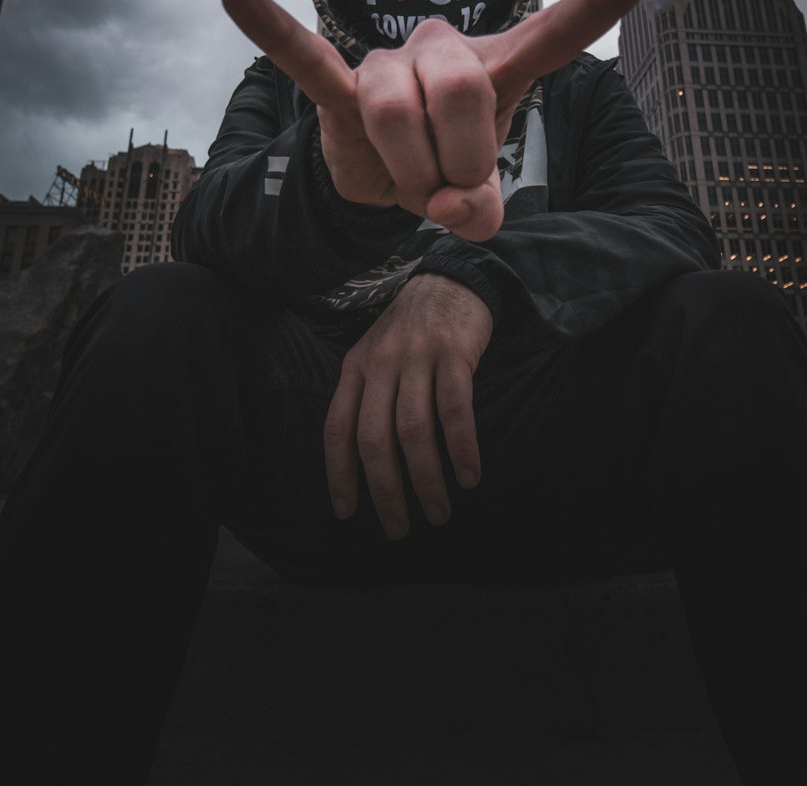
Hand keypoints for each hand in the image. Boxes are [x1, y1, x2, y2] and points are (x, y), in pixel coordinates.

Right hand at [222, 0, 665, 240]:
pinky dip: (276, 35)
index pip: (561, 28)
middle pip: (462, 90)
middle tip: (453, 197)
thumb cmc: (440, 168)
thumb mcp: (475, 195)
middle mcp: (445, 49)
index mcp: (499, 66)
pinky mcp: (338, 88)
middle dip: (461, 161)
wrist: (380, 180)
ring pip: (400, 111)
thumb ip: (483, 206)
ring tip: (411, 190)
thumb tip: (461, 211)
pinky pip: (306, 60)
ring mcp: (389, 64)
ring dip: (409, 173)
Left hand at [322, 273, 491, 538]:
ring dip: (426, 480)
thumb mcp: (376, 355)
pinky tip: (469, 477)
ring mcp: (418, 357)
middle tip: (398, 529)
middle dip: (385, 491)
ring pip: (414, 431)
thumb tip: (363, 464)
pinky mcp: (454, 353)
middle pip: (374, 439)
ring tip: (438, 514)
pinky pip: (455, 411)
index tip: (347, 513)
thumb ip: (366, 397)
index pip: (337, 429)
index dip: (339, 474)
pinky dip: (461, 449)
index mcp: (355, 367)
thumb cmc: (412, 330)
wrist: (451, 279)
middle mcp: (381, 364)